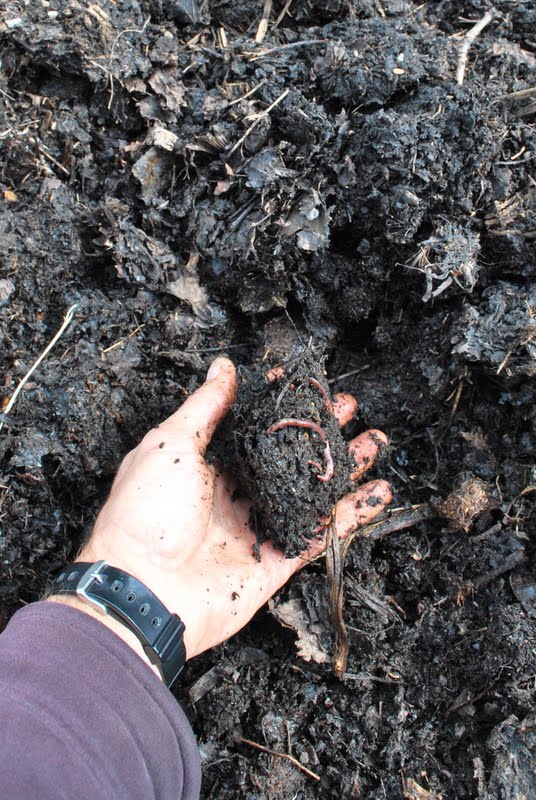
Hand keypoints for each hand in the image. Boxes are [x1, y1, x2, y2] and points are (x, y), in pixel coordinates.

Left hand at [51, 358, 390, 667]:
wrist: (145, 591)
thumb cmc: (147, 513)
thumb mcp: (171, 445)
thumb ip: (205, 407)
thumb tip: (223, 368)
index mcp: (210, 463)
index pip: (256, 426)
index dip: (282, 404)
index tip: (307, 382)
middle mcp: (238, 491)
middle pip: (291, 455)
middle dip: (321, 429)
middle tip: (348, 407)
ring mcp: (261, 524)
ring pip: (314, 489)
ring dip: (346, 466)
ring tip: (375, 441)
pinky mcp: (278, 558)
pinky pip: (323, 532)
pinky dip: (353, 514)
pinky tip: (379, 491)